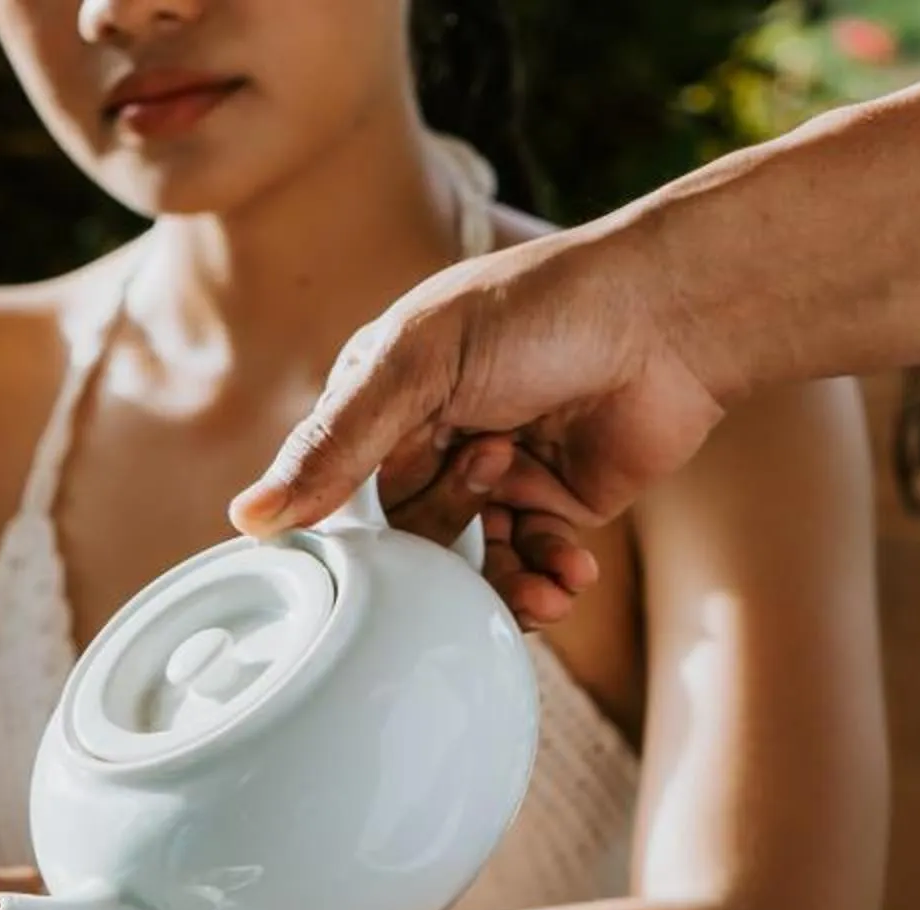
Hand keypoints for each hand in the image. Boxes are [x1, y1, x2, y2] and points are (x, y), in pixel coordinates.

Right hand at [231, 223, 728, 625]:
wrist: (672, 315)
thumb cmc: (542, 310)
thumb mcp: (417, 365)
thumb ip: (335, 445)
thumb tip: (247, 520)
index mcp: (382, 396)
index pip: (334, 492)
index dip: (350, 531)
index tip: (366, 559)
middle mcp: (431, 440)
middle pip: (400, 539)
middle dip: (442, 536)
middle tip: (489, 479)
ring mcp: (494, 477)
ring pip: (464, 567)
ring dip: (495, 589)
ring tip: (537, 584)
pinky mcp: (555, 506)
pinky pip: (526, 568)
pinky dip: (544, 585)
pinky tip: (567, 581)